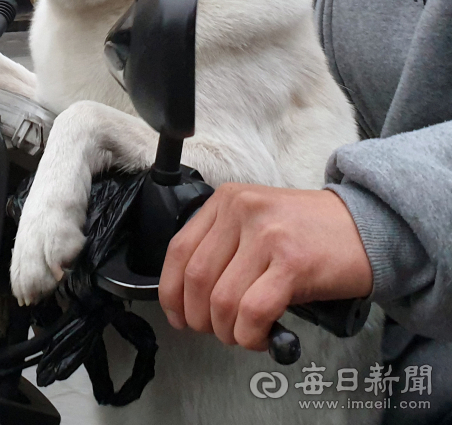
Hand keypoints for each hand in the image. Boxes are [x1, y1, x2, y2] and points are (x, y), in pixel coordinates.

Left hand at [158, 183, 372, 349]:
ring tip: (245, 333)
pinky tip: (262, 335)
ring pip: (222, 301)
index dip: (171, 292)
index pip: (178, 250)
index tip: (178, 315)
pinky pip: (252, 313)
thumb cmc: (309, 231)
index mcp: (227, 199)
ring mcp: (268, 235)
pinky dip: (250, 335)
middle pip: (196, 280)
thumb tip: (187, 296)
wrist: (365, 226)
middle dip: (200, 318)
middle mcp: (243, 211)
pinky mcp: (292, 263)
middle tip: (217, 330)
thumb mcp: (256, 220)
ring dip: (227, 332)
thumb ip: (222, 244)